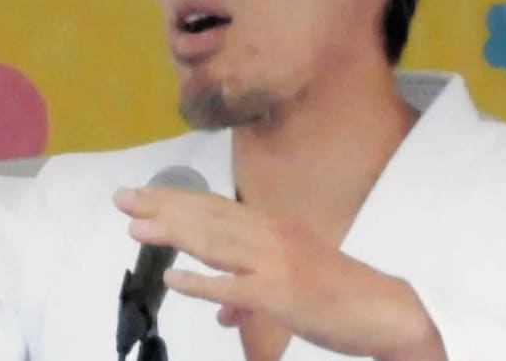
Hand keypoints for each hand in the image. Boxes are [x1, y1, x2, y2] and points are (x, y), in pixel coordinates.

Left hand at [114, 186, 446, 360]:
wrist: (382, 309)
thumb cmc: (335, 293)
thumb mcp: (288, 285)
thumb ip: (248, 294)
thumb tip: (220, 310)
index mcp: (273, 227)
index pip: (215, 208)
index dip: (176, 200)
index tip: (143, 195)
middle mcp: (271, 235)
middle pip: (208, 216)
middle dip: (162, 207)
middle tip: (123, 198)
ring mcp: (275, 262)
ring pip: (216, 242)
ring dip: (173, 232)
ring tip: (135, 225)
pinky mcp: (281, 294)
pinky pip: (234, 286)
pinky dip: (202, 282)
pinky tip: (173, 277)